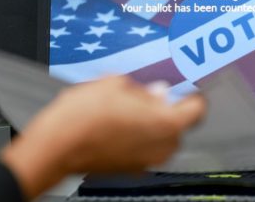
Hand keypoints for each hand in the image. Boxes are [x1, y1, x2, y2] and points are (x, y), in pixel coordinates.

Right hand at [1, 75, 204, 199]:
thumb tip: (158, 92)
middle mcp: (162, 148)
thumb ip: (144, 89)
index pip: (197, 109)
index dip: (192, 94)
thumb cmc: (84, 115)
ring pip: (161, 137)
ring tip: (126, 107)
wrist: (56, 146)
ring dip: (151, 122)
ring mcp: (146, 162)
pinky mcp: (130, 169)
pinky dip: (138, 136)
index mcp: (166, 124)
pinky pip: (144, 148)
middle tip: (147, 92)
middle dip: (167, 108)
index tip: (185, 86)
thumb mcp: (115, 85)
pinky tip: (116, 123)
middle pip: (178, 125)